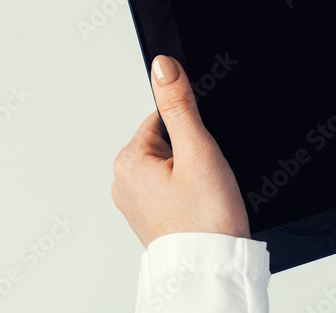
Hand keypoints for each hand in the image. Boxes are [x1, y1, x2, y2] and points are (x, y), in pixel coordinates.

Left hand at [111, 54, 249, 246]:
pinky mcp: (151, 218)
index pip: (163, 119)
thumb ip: (179, 104)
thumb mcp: (197, 149)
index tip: (201, 158)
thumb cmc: (206, 219)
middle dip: (193, 156)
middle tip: (205, 181)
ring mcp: (135, 203)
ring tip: (203, 199)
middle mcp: (123, 182)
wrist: (212, 270)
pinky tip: (200, 210)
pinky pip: (173, 191)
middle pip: (169, 142)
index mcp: (128, 161)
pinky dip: (190, 196)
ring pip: (173, 167)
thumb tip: (163, 65)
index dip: (192, 133)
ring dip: (193, 177)